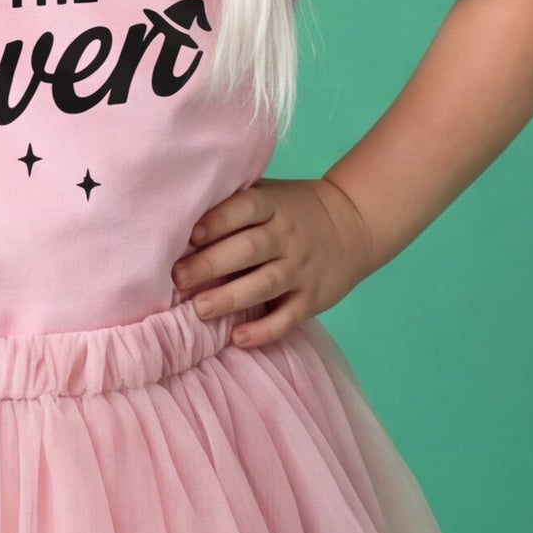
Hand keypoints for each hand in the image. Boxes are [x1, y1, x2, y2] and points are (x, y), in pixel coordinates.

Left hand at [170, 175, 380, 347]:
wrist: (354, 223)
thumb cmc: (293, 209)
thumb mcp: (271, 194)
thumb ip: (235, 203)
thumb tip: (179, 217)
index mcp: (274, 205)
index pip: (245, 209)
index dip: (217, 220)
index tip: (190, 235)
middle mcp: (288, 236)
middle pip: (249, 249)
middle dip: (211, 264)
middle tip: (178, 278)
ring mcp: (302, 268)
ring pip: (265, 284)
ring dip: (230, 298)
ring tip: (199, 309)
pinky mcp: (313, 298)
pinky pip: (288, 317)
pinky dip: (264, 331)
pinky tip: (237, 338)